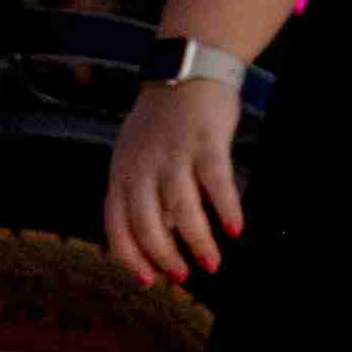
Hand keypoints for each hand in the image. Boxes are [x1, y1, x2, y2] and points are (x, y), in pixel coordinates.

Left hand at [106, 73, 247, 288]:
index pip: (116, 226)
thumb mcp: (139, 159)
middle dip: (164, 256)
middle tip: (183, 276)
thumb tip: (161, 240)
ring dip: (198, 241)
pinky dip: (225, 208)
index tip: (149, 280)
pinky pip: (215, 182)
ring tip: (212, 263)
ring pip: (181, 209)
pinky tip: (234, 229)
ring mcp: (172, 154)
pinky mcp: (204, 141)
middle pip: (146, 224)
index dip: (131, 257)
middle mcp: (141, 167)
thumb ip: (146, 198)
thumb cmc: (163, 123)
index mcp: (121, 174)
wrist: (185, 71)